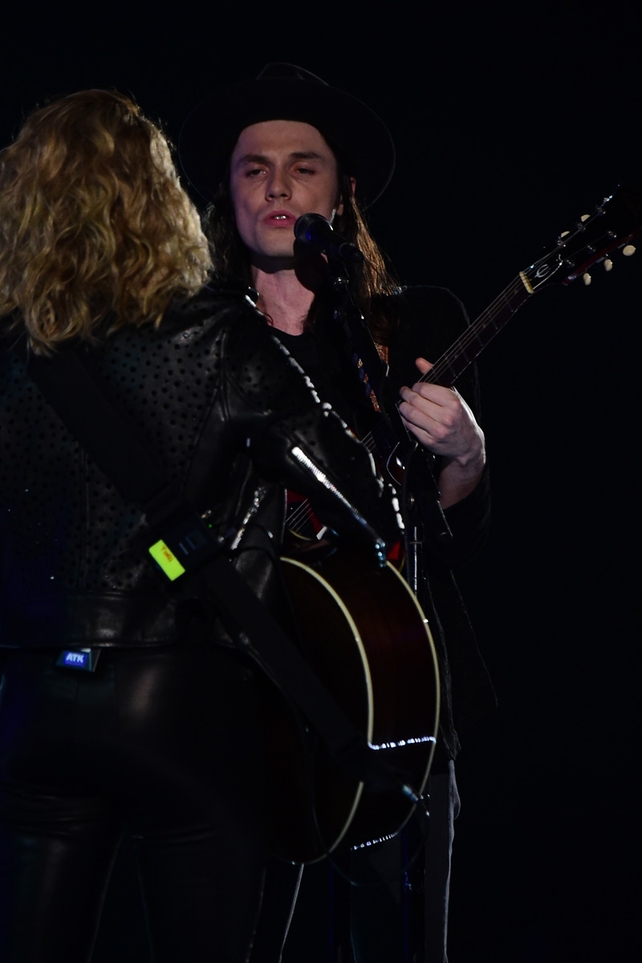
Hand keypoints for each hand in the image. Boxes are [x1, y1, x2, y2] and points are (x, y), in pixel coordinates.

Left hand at [398, 358, 485, 506]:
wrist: (467, 443)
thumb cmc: (460, 417)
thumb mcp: (453, 394)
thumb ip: (435, 376)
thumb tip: (420, 362)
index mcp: (453, 402)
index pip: (423, 389)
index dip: (416, 386)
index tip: (415, 387)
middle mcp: (446, 417)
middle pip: (415, 401)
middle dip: (406, 395)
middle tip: (405, 393)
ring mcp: (437, 430)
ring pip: (410, 414)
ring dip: (403, 407)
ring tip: (405, 404)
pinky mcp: (429, 441)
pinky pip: (410, 427)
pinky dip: (406, 420)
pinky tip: (409, 417)